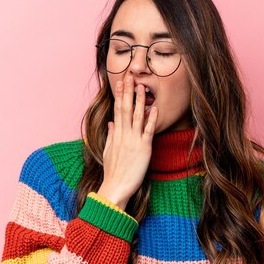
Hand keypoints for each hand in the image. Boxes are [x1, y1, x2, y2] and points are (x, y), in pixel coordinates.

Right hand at [97, 75, 157, 210]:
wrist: (115, 187)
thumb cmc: (113, 172)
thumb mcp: (108, 151)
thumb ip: (111, 136)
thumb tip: (111, 124)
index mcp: (116, 134)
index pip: (117, 110)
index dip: (120, 95)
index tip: (120, 82)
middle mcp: (123, 134)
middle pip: (125, 108)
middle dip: (128, 91)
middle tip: (130, 76)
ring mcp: (133, 140)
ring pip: (137, 116)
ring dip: (140, 100)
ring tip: (142, 86)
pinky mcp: (143, 148)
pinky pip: (148, 130)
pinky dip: (151, 119)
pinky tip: (155, 108)